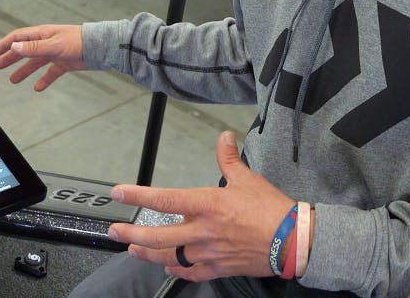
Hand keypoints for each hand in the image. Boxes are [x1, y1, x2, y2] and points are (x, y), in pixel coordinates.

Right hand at [0, 24, 85, 90]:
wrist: (100, 47)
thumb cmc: (78, 41)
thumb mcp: (53, 45)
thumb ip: (34, 48)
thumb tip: (14, 46)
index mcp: (42, 34)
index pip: (18, 38)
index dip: (5, 44)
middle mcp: (47, 42)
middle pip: (24, 50)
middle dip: (10, 58)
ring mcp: (55, 53)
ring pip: (35, 62)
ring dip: (24, 70)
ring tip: (13, 80)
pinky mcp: (65, 63)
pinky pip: (51, 72)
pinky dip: (44, 80)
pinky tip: (38, 88)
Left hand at [107, 131, 295, 281]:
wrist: (293, 240)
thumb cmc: (271, 210)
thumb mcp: (247, 178)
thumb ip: (228, 158)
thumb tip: (223, 137)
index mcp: (207, 204)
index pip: (164, 199)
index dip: (137, 195)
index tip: (119, 192)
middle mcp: (203, 230)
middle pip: (158, 235)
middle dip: (132, 233)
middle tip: (115, 230)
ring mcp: (209, 252)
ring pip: (169, 256)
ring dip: (148, 252)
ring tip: (133, 248)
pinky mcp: (219, 268)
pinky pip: (191, 272)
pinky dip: (177, 270)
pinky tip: (168, 267)